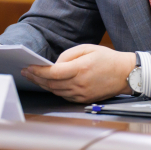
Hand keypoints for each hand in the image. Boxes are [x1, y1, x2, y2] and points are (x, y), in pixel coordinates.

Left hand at [21, 45, 135, 102]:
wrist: (125, 74)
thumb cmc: (107, 58)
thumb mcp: (87, 48)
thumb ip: (68, 55)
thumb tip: (54, 65)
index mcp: (80, 69)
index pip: (53, 73)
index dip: (38, 71)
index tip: (28, 67)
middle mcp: (80, 84)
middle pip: (51, 84)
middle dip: (36, 78)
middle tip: (25, 72)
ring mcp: (81, 94)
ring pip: (56, 91)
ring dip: (43, 84)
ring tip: (34, 77)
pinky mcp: (83, 100)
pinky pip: (64, 95)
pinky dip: (54, 89)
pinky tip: (49, 83)